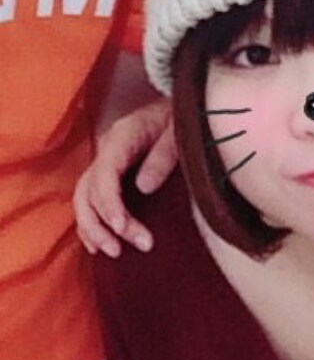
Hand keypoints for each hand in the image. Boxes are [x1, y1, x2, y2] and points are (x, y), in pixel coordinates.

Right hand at [74, 97, 176, 256]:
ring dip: (94, 229)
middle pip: (88, 191)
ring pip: (85, 198)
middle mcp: (108, 150)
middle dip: (99, 224)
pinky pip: (92, 200)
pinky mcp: (113, 174)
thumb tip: (144, 188)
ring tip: (113, 252)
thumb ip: (164, 156)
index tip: (122, 229)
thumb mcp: (180, 131)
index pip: (104, 174)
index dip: (109, 204)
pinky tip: (99, 245)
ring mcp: (108, 162)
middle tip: (121, 249)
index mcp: (122, 137)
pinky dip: (92, 223)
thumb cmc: (183, 117)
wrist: (183, 106)